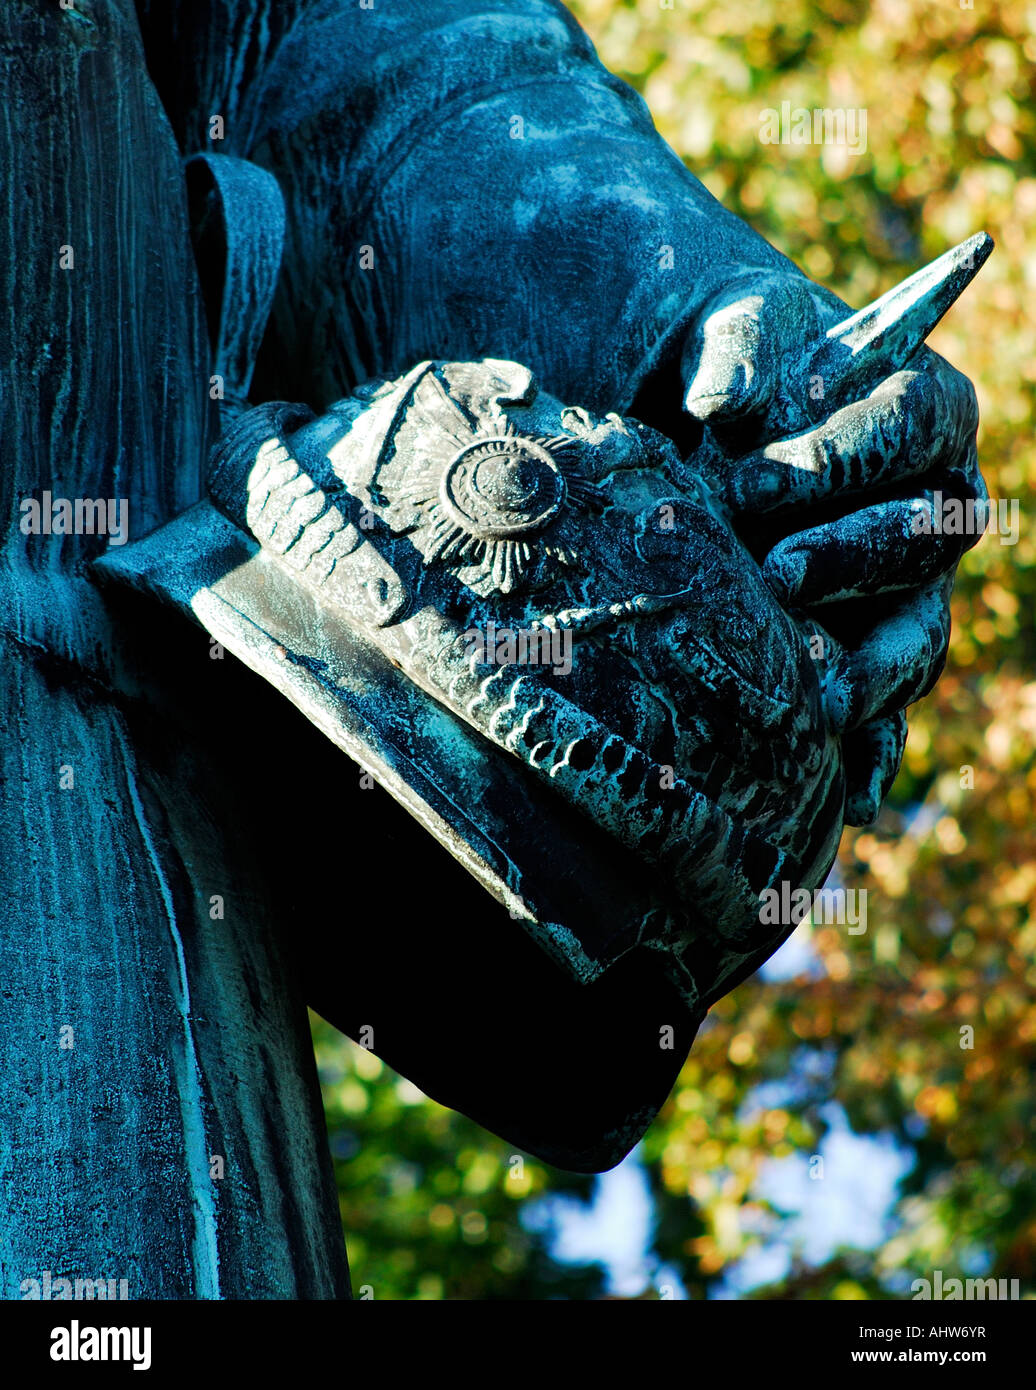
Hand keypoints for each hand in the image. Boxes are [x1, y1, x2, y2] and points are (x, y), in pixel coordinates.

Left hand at [679, 271, 983, 823]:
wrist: (727, 424)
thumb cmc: (749, 364)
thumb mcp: (740, 330)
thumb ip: (739, 351)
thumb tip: (721, 405)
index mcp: (928, 413)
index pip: (910, 428)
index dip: (841, 453)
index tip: (756, 477)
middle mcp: (936, 506)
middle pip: (922, 540)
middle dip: (850, 557)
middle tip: (775, 574)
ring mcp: (910, 590)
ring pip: (918, 637)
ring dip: (870, 669)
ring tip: (814, 695)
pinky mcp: (871, 652)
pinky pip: (889, 712)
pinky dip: (874, 755)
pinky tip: (852, 800)